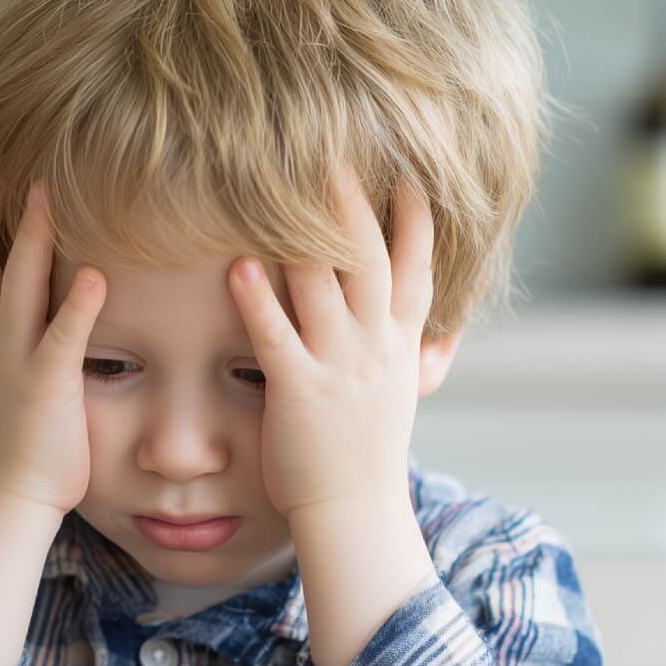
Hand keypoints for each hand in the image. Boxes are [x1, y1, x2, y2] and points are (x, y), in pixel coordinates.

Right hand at [0, 166, 106, 515]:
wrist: (7, 498)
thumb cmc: (20, 442)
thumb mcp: (11, 376)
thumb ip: (22, 337)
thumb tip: (33, 309)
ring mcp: (16, 359)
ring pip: (18, 282)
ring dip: (33, 233)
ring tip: (48, 186)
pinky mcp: (47, 386)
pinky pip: (63, 337)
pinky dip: (77, 304)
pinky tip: (95, 273)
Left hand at [226, 167, 432, 516]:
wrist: (355, 512)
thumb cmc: (367, 452)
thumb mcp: (399, 390)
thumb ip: (404, 346)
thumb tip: (425, 321)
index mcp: (400, 344)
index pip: (415, 269)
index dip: (414, 220)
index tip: (409, 173)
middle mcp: (375, 347)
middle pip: (367, 260)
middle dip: (352, 205)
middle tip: (334, 153)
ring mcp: (339, 368)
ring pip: (323, 287)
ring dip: (303, 235)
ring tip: (284, 185)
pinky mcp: (299, 392)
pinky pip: (276, 336)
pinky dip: (258, 299)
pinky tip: (239, 265)